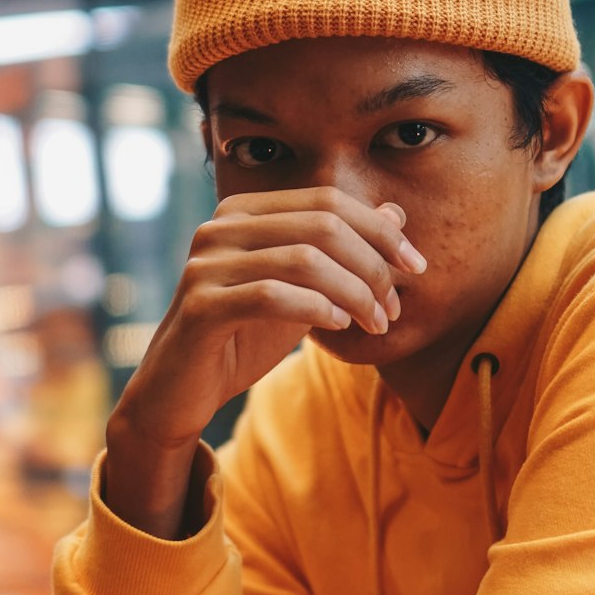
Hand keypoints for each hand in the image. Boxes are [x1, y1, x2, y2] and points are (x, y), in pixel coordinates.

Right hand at [103, 188, 425, 535]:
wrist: (178, 394)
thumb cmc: (242, 337)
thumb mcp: (302, 291)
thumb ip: (341, 251)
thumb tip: (395, 212)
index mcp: (244, 211)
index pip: (328, 200)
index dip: (380, 230)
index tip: (416, 266)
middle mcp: (220, 226)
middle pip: (322, 225)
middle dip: (372, 265)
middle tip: (394, 306)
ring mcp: (206, 263)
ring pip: (304, 259)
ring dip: (355, 293)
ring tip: (376, 323)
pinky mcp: (200, 305)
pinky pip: (273, 296)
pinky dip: (318, 309)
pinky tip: (340, 327)